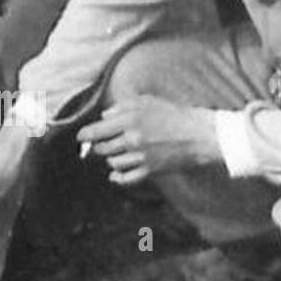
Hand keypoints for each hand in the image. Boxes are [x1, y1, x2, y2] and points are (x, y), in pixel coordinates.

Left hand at [78, 96, 221, 186]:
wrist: (199, 135)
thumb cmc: (173, 115)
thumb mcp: (146, 101)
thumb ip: (121, 107)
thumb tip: (104, 117)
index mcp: (129, 120)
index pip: (96, 131)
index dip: (84, 135)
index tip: (81, 137)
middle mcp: (132, 140)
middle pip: (101, 148)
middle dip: (98, 146)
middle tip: (99, 144)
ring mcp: (141, 157)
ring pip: (112, 163)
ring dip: (111, 158)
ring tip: (116, 153)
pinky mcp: (150, 171)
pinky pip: (126, 179)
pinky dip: (117, 178)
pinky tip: (114, 175)